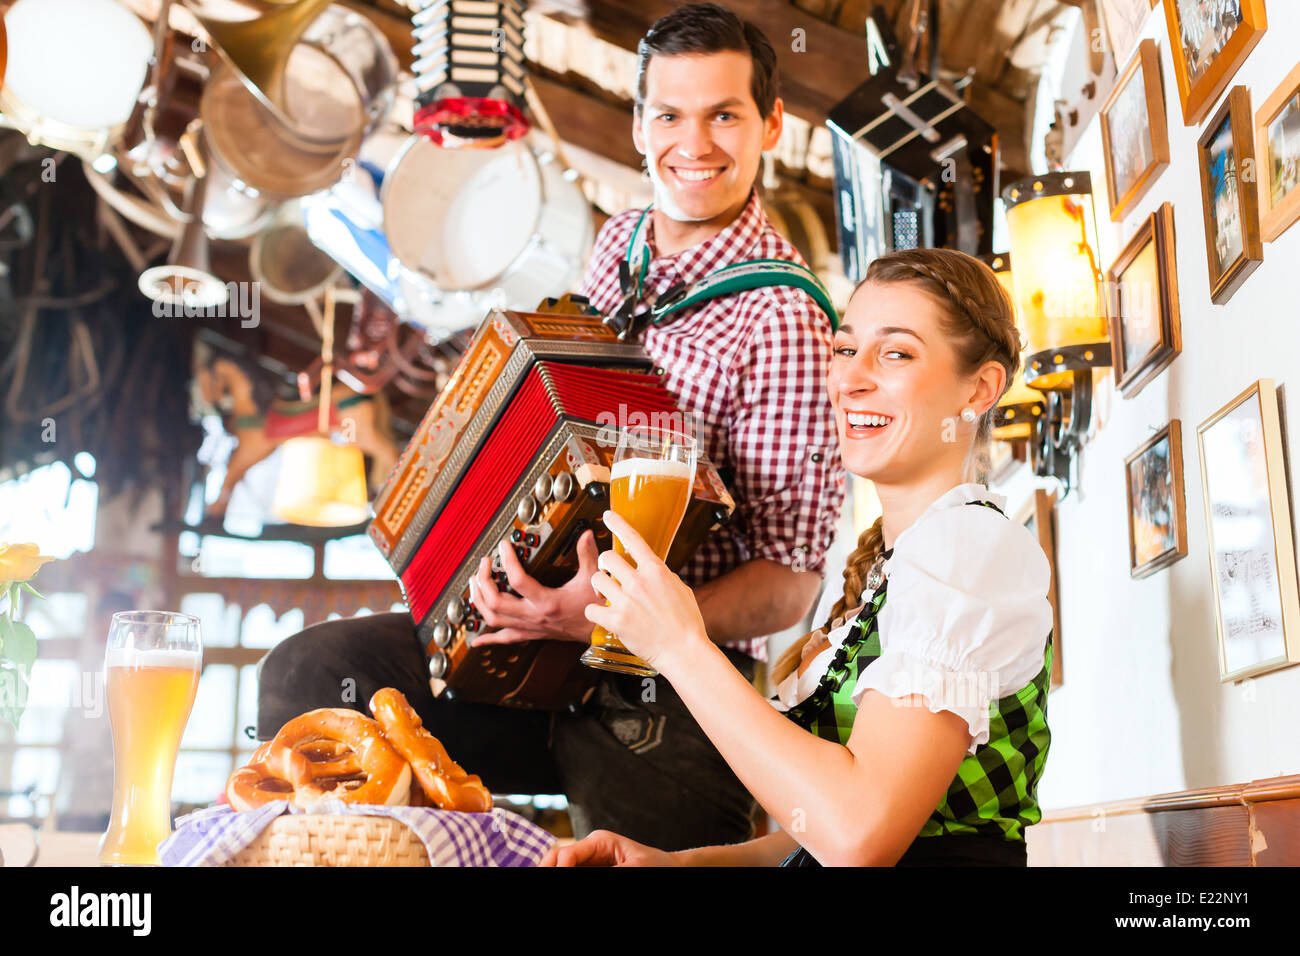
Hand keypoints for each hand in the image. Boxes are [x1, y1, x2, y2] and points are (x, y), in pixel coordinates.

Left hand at [469, 530, 600, 645]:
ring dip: (479, 602)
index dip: (507, 561)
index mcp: (548, 602)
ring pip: (493, 619)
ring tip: (475, 584)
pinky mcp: (531, 633)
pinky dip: (488, 638)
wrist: (600, 633)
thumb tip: (587, 534)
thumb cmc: (596, 607)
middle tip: (484, 564)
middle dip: (484, 582)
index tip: (504, 546)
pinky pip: (504, 638)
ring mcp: (530, 627)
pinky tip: (476, 640)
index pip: (518, 581)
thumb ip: (588, 555)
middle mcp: (534, 616)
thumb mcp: (594, 579)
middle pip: (496, 602)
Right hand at [539, 830, 676, 866]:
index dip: (558, 868)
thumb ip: (611, 872)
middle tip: (538, 878)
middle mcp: (589, 851)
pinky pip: (572, 870)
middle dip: (547, 868)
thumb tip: (575, 868)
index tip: (556, 877)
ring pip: (560, 865)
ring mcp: (588, 864)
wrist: (670, 869)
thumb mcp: (633, 868)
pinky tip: (559, 877)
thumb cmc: (657, 865)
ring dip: (553, 870)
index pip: (567, 853)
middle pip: (556, 858)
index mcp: (599, 841)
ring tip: (543, 877)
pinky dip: (564, 874)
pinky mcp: (591, 871)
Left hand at [584, 511, 708, 673]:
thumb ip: (662, 576)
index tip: (608, 515)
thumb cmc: (688, 623)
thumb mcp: (681, 590)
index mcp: (656, 571)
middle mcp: (639, 582)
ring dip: (600, 588)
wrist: (684, 651)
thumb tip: (652, 569)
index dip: (618, 524)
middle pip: (607, 558)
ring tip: (609, 597)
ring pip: (597, 580)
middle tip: (611, 576)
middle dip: (606, 566)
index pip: (633, 540)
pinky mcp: (616, 622)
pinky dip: (595, 613)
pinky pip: (592, 609)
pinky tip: (603, 616)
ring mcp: (626, 602)